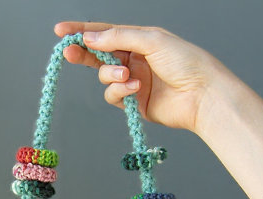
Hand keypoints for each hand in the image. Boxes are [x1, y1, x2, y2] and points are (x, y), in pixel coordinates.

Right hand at [54, 21, 220, 132]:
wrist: (201, 95)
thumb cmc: (185, 62)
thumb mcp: (151, 40)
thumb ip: (118, 37)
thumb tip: (90, 38)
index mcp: (140, 39)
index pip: (105, 33)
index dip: (83, 31)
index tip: (61, 31)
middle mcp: (135, 59)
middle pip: (100, 55)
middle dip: (84, 54)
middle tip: (69, 53)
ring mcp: (134, 81)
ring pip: (106, 78)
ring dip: (111, 76)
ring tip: (127, 75)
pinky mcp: (135, 103)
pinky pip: (115, 96)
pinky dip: (120, 91)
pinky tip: (135, 88)